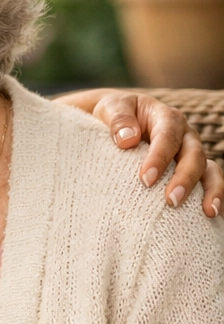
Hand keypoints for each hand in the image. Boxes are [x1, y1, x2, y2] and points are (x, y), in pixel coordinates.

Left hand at [55, 88, 222, 217]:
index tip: (146, 179)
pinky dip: (212, 196)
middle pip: (193, 154)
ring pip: (208, 168)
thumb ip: (118, 119)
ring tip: (208, 212)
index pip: (167, 136)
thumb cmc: (113, 114)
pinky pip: (207, 180)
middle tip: (171, 200)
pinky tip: (212, 214)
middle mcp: (183, 134)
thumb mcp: (111, 108)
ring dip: (209, 190)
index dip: (159, 157)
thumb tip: (127, 140)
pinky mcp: (189, 168)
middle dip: (185, 178)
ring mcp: (189, 152)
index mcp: (165, 117)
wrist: (116, 119)